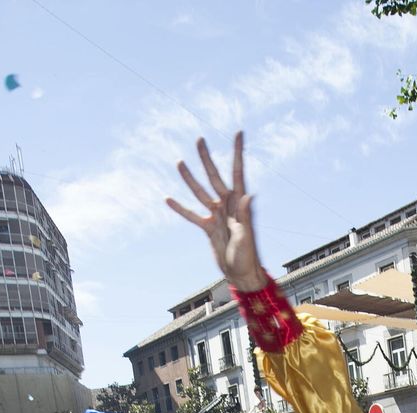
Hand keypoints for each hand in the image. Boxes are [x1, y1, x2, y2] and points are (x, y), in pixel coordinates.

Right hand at [166, 134, 268, 291]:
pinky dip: (180, 209)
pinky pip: (192, 215)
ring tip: (179, 162)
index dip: (238, 153)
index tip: (239, 133)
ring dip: (189, 179)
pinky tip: (168, 199)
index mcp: (239, 204)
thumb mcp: (246, 236)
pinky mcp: (208, 228)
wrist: (241, 274)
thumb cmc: (247, 257)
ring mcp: (217, 216)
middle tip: (199, 140)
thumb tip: (248, 194)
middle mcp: (227, 206)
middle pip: (215, 177)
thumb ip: (245, 215)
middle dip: (207, 159)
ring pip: (200, 193)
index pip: (238, 172)